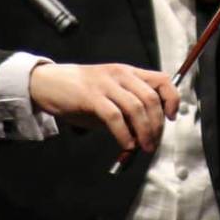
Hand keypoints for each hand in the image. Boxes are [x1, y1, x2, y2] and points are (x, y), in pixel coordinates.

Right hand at [29, 61, 180, 154]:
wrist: (48, 83)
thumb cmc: (80, 92)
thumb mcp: (109, 95)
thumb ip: (127, 109)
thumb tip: (145, 133)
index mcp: (128, 72)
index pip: (162, 80)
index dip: (172, 99)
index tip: (172, 118)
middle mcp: (120, 74)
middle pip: (151, 98)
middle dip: (157, 125)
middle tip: (154, 143)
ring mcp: (105, 84)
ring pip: (136, 107)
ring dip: (144, 131)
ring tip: (143, 147)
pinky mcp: (91, 96)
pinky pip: (115, 116)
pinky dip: (124, 133)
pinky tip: (127, 144)